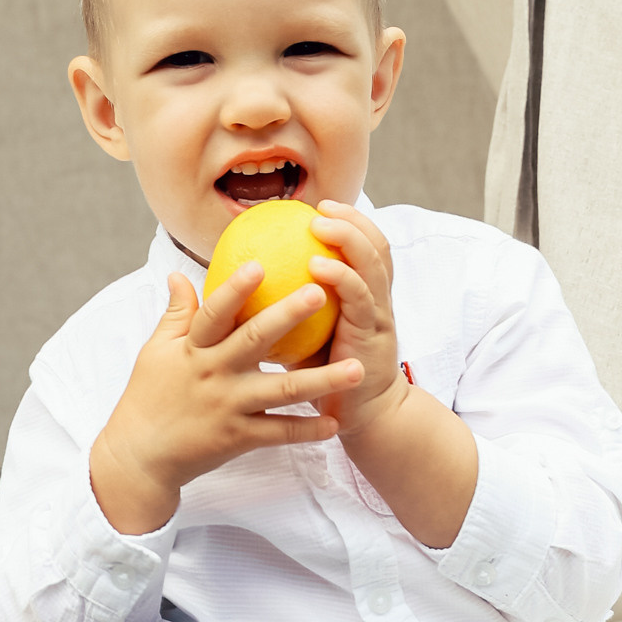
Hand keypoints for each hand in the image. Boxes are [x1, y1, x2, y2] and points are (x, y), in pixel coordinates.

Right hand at [89, 264, 363, 535]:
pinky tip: (335, 423)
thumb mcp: (155, 351)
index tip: (260, 264)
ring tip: (356, 368)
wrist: (140, 457)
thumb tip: (180, 274)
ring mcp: (228, 407)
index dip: (235, 289)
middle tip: (321, 293)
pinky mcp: (239, 438)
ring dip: (321, 379)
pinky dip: (307, 429)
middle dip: (288, 316)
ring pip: (281, 390)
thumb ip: (175, 314)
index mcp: (192, 349)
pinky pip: (279, 433)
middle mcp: (213, 374)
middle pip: (255, 341)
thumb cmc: (148, 397)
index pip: (214, 312)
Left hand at [305, 202, 409, 433]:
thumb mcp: (309, 333)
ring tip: (321, 225)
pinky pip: (361, 299)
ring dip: (349, 239)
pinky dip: (343, 276)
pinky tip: (318, 267)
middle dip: (353, 219)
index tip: (317, 204)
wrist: (361, 416)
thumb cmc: (325, 375)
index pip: (364, 246)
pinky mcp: (373, 336)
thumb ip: (289, 304)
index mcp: (365, 295)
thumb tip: (243, 278)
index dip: (348, 220)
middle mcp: (377, 299)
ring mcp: (379, 315)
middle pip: (376, 245)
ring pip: (374, 264)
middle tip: (321, 206)